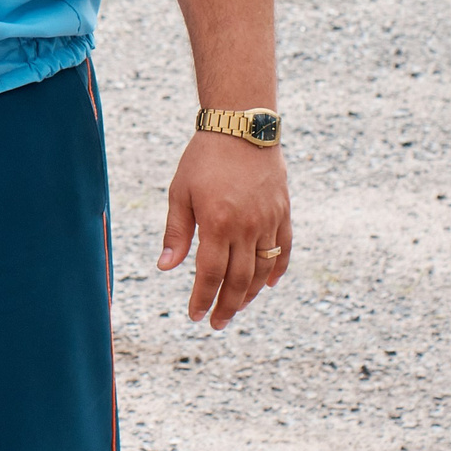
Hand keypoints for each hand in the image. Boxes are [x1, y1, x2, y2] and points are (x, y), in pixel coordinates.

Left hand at [157, 133, 289, 328]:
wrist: (242, 126)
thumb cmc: (204, 158)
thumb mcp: (180, 192)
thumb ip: (176, 233)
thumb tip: (166, 268)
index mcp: (217, 223)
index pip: (210, 274)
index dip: (203, 298)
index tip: (196, 316)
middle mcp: (247, 227)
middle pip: (239, 280)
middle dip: (227, 306)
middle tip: (217, 323)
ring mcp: (269, 221)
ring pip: (262, 270)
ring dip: (250, 294)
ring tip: (237, 308)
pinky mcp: (283, 212)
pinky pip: (284, 250)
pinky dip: (277, 270)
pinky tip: (268, 285)